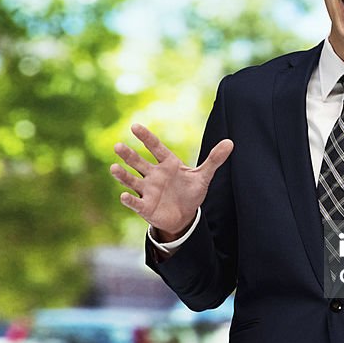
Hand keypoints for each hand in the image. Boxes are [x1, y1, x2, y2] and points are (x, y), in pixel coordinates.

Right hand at [110, 123, 233, 240]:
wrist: (185, 215)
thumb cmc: (191, 192)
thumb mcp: (203, 176)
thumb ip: (214, 159)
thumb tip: (230, 142)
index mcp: (167, 164)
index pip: (155, 147)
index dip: (146, 137)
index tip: (135, 126)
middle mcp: (154, 175)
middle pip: (138, 162)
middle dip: (128, 155)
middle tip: (118, 145)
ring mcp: (147, 190)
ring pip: (131, 180)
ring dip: (122, 175)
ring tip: (113, 168)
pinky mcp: (145, 206)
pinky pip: (135, 202)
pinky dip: (129, 200)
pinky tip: (123, 196)